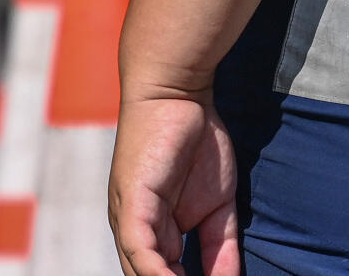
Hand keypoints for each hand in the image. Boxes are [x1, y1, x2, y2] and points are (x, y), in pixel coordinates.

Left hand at [109, 90, 238, 275]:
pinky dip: (155, 273)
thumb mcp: (217, 206)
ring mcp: (128, 220)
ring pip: (141, 274)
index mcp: (155, 234)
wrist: (179, 92)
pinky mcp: (129, 205)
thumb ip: (220, 248)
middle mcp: (136, 233)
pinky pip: (138, 250)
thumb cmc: (197, 141)